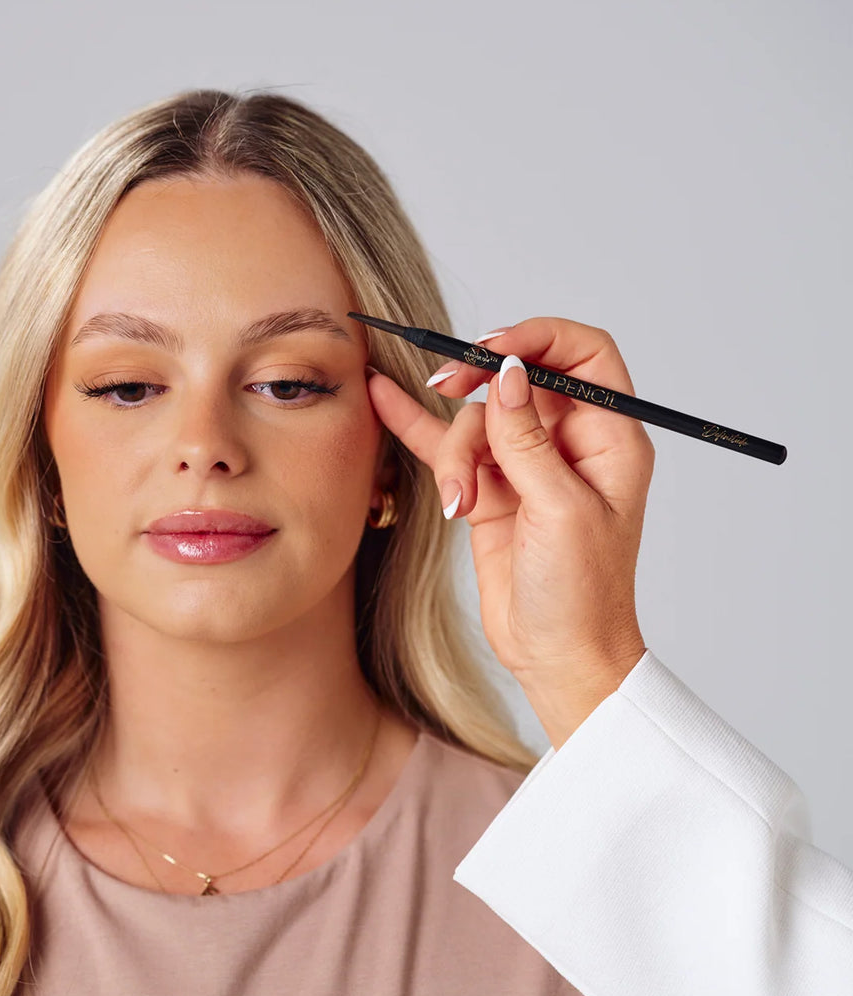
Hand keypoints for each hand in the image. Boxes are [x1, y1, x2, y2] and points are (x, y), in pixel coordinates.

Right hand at [365, 317, 653, 748]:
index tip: (493, 350)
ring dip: (455, 455)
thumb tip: (508, 374)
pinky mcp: (489, 490)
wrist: (557, 655)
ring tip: (458, 502)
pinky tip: (386, 398)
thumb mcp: (560, 511)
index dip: (540, 339)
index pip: (583, 356)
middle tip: (445, 388)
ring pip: (476, 422)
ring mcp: (525, 466)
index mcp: (610, 438)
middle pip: (516, 383)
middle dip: (478, 388)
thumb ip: (529, 440)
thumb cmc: (582, 595)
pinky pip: (449, 449)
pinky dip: (418, 428)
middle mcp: (569, 443)